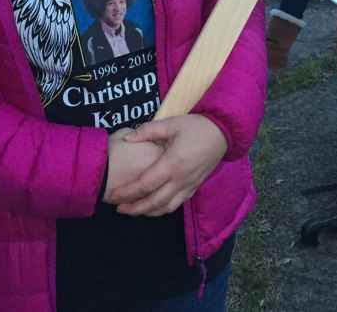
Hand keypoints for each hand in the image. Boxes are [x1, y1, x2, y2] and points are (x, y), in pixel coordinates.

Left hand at [108, 115, 227, 216]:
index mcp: (172, 164)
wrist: (223, 133)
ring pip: (166, 207)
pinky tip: (154, 207)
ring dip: (148, 212)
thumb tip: (127, 139)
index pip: (145, 184)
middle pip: (153, 202)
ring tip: (133, 211)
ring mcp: (189, 185)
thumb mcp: (171, 124)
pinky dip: (163, 209)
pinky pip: (177, 204)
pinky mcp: (195, 187)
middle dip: (134, 208)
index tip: (113, 196)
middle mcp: (180, 179)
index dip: (127, 192)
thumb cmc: (196, 126)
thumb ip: (148, 131)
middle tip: (118, 208)